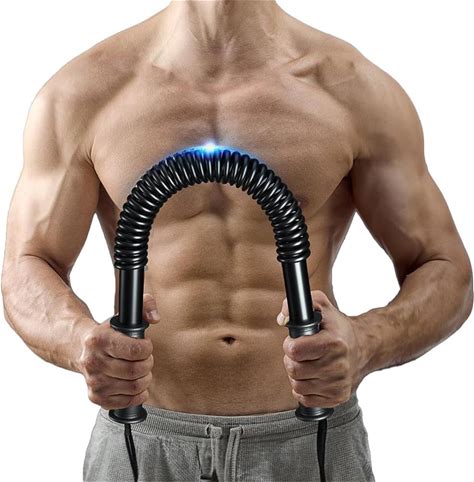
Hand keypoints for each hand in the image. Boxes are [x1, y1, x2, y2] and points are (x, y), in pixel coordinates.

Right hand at [78, 293, 159, 409]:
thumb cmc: (107, 333)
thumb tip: (155, 317)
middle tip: (145, 359)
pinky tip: (134, 384)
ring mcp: (93, 381)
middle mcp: (93, 362)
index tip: (146, 345)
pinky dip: (137, 394)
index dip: (147, 348)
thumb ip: (144, 306)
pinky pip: (126, 402)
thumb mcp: (123, 315)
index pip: (135, 350)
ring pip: (134, 387)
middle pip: (136, 371)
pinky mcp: (96, 397)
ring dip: (144, 379)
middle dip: (147, 364)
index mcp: (99, 340)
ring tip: (141, 370)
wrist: (80, 348)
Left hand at [277, 290, 365, 407]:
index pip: (295, 350)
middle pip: (294, 370)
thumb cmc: (338, 328)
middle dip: (292, 360)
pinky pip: (306, 400)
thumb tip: (282, 318)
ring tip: (308, 364)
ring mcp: (339, 384)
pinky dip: (304, 390)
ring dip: (298, 376)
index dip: (290, 345)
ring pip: (297, 386)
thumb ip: (298, 305)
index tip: (296, 342)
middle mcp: (338, 366)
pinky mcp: (338, 397)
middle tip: (301, 354)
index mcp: (334, 343)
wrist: (364, 348)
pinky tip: (313, 377)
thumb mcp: (322, 306)